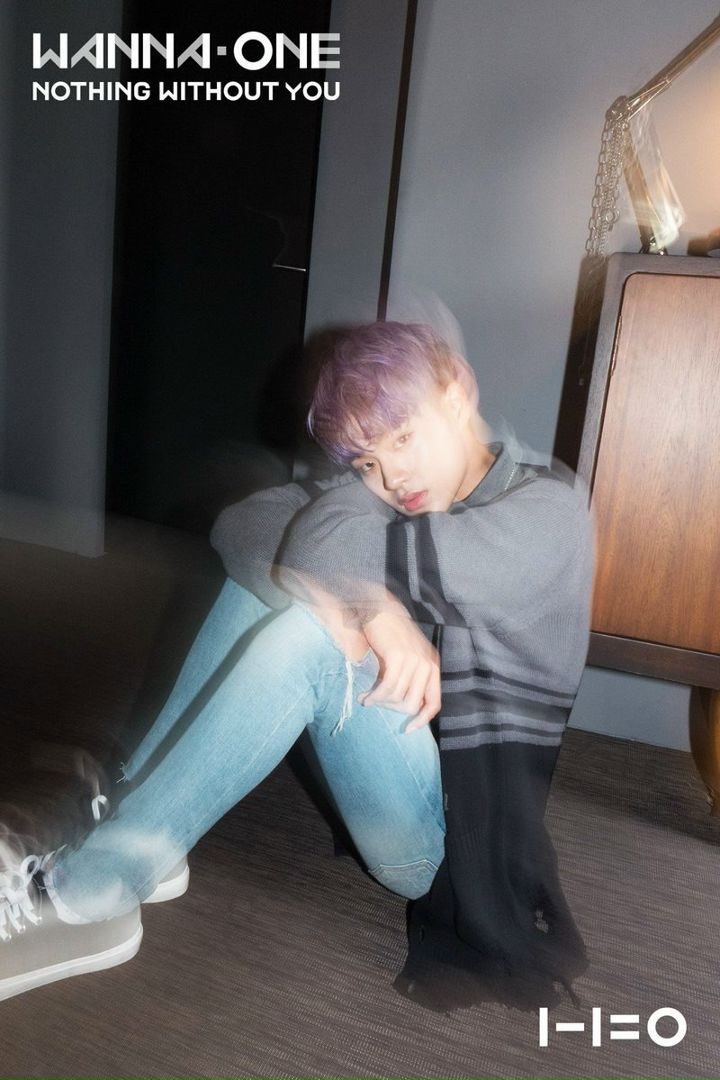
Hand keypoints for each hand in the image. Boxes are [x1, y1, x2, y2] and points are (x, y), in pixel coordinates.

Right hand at [359, 607, 440, 731]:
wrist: (379, 611)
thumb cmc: (389, 637)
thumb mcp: (405, 660)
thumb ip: (408, 680)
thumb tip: (403, 708)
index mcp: (432, 667)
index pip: (434, 702)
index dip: (422, 719)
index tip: (408, 729)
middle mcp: (427, 664)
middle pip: (413, 704)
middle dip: (393, 710)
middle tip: (377, 704)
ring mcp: (414, 660)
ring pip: (398, 697)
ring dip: (380, 702)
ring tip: (367, 700)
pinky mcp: (398, 656)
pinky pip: (388, 687)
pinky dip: (375, 696)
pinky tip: (366, 697)